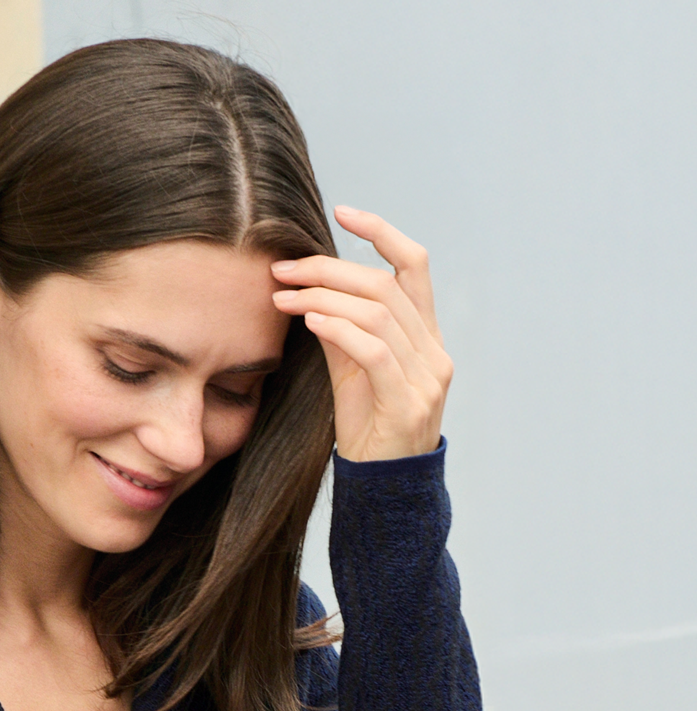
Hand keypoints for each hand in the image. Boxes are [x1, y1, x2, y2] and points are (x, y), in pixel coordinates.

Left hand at [270, 206, 451, 462]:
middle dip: (329, 269)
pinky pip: (374, 351)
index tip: (341, 212)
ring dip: (323, 297)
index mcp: (425, 337)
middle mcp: (434, 351)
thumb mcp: (351, 374)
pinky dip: (339, 329)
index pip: (413, 265)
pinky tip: (309, 321)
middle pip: (385, 285)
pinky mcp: (408, 404)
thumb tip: (311, 292)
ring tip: (283, 297)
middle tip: (282, 269)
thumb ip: (341, 332)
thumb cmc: (367, 433)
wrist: (384, 492)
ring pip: (378, 313)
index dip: (381, 232)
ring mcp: (427, 377)